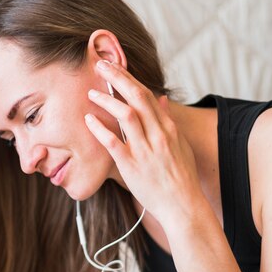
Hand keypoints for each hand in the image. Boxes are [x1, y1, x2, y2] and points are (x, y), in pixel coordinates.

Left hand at [84, 60, 204, 224]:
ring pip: (126, 115)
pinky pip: (113, 142)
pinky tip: (88, 119)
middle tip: (100, 66)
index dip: (128, 78)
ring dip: (107, 100)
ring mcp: (145, 149)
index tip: (114, 66)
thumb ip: (168, 121)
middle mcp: (158, 134)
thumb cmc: (180, 176)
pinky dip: (100, 128)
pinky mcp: (132, 165)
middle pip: (137, 96)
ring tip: (91, 92)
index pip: (146, 94)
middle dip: (117, 77)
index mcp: (168, 128)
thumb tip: (162, 98)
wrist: (183, 205)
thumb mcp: (179, 144)